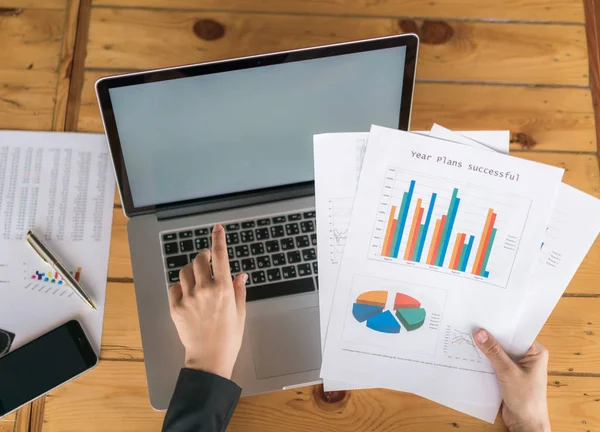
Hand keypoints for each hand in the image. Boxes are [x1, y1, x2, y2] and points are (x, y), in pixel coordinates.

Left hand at [168, 224, 246, 378]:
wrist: (209, 359)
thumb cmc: (229, 337)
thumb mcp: (240, 312)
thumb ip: (239, 289)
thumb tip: (240, 274)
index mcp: (224, 289)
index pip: (220, 256)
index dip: (218, 239)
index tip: (217, 228)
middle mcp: (205, 289)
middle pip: (199, 259)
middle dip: (203, 255)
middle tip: (207, 258)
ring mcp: (188, 298)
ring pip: (185, 271)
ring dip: (192, 270)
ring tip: (197, 278)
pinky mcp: (175, 307)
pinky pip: (174, 287)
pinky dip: (180, 286)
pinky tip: (187, 293)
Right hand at [474, 329, 550, 431]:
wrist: (525, 423)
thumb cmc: (526, 399)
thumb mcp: (508, 372)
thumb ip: (494, 352)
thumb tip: (479, 333)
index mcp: (535, 351)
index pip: (516, 332)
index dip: (500, 325)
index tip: (483, 318)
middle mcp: (527, 356)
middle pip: (506, 341)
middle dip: (491, 336)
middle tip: (472, 325)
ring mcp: (517, 365)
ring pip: (499, 351)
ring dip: (487, 348)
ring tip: (468, 336)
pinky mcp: (508, 374)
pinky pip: (495, 361)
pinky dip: (485, 359)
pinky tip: (472, 353)